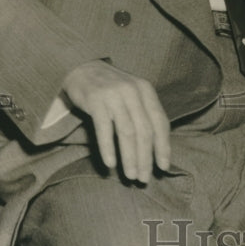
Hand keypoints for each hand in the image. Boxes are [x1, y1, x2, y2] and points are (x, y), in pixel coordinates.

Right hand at [61, 60, 169, 181]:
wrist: (81, 67)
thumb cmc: (111, 87)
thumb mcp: (133, 94)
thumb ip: (145, 114)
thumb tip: (157, 148)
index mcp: (146, 90)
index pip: (160, 123)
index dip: (163, 147)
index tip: (163, 167)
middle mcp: (133, 92)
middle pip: (144, 131)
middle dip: (146, 158)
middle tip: (144, 178)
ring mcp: (114, 95)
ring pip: (127, 132)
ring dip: (130, 157)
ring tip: (130, 176)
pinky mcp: (96, 100)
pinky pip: (104, 129)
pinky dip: (108, 148)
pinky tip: (110, 164)